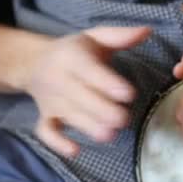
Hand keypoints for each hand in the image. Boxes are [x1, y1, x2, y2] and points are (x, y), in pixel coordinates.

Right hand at [24, 26, 151, 156]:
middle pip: (79, 97)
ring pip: (68, 116)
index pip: (88, 70)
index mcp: (72, 57)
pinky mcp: (45, 117)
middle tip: (124, 119)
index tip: (129, 94)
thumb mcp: (95, 37)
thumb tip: (148, 31)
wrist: (34, 63)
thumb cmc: (74, 51)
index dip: (108, 83)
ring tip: (110, 134)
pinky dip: (57, 143)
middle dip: (103, 110)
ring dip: (88, 127)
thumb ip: (120, 36)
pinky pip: (46, 131)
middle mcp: (59, 79)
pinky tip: (75, 150)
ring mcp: (51, 101)